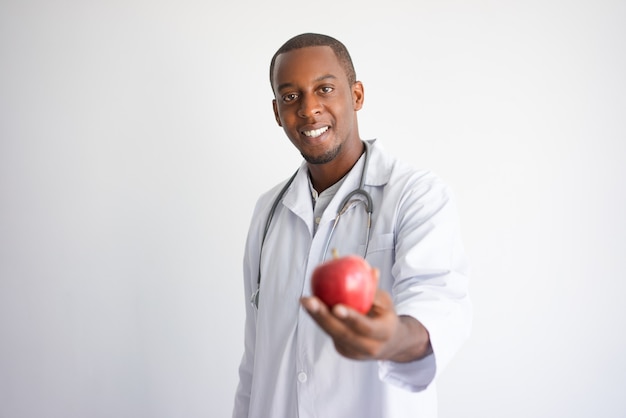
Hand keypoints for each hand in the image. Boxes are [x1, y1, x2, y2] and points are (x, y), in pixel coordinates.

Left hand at [300, 288, 431, 361]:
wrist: (390, 343)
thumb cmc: (386, 315)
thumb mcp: (386, 301)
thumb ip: (375, 288)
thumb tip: (368, 269)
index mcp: (384, 334)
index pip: (366, 327)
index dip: (351, 318)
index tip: (336, 307)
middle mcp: (368, 347)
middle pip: (342, 334)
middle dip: (323, 317)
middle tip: (309, 301)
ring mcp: (354, 352)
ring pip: (332, 333)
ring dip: (316, 316)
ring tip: (304, 300)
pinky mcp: (343, 350)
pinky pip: (330, 332)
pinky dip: (320, 318)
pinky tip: (310, 305)